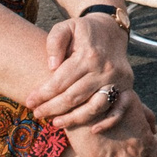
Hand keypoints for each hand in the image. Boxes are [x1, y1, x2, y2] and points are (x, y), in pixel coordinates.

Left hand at [26, 11, 135, 125]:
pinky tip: (93, 129)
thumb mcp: (65, 27)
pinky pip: (120, 109)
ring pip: (94, 107)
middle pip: (74, 97)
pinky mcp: (127, 86)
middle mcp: (105, 68)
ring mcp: (117, 79)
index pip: (60, 82)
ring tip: (55, 123)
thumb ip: (55, 42)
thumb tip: (52, 65)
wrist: (111, 29)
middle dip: (52, 109)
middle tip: (37, 113)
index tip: (29, 101)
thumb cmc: (83, 31)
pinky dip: (108, 122)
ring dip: (73, 119)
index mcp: (88, 55)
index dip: (42, 94)